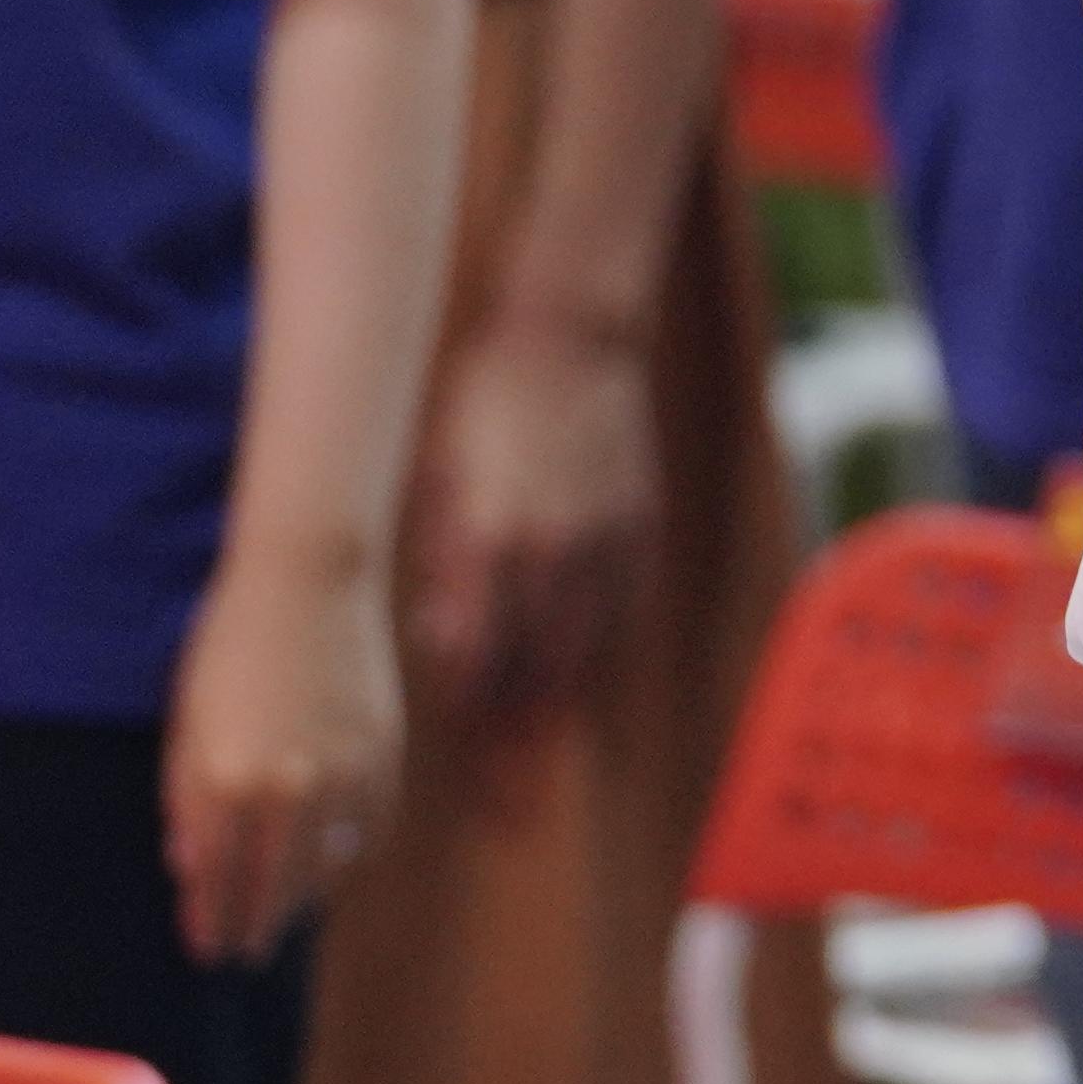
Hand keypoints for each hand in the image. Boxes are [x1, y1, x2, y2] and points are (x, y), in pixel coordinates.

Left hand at [158, 550, 402, 965]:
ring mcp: (345, 778)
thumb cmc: (227, 649)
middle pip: (274, 889)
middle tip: (242, 949)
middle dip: (255, 924)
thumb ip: (188, 804)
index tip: (207, 950)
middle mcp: (290, 792)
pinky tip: (328, 861)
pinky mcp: (384, 761)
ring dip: (300, 895)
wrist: (307, 582)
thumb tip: (192, 870)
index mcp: (228, 785)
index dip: (212, 924)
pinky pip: (366, 832)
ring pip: (324, 868)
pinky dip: (346, 854)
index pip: (219, 884)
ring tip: (282, 908)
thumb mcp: (187, 727)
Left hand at [395, 309, 658, 739]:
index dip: (472, 697)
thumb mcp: (440, 475)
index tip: (463, 721)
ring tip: (543, 709)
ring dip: (562, 683)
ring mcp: (605, 543)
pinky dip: (605, 636)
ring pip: (588, 644)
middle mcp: (551, 555)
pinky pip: (626, 605)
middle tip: (505, 743)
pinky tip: (586, 649)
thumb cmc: (486, 400)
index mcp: (491, 543)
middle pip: (537, 664)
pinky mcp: (642, 526)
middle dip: (518, 709)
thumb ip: (444, 562)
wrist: (568, 340)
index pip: (482, 654)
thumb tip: (441, 635)